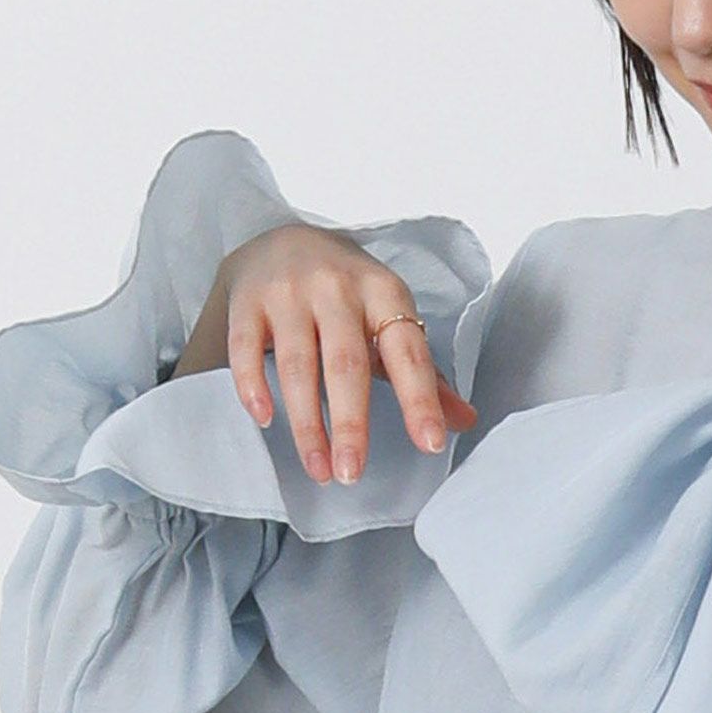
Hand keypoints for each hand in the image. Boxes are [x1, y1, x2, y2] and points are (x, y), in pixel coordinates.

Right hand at [178, 222, 477, 484]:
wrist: (287, 238)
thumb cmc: (349, 292)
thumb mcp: (390, 319)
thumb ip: (423, 373)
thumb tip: (464, 422)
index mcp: (384, 293)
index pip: (407, 352)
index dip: (420, 399)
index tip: (429, 444)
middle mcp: (337, 289)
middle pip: (346, 365)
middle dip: (351, 425)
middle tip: (352, 474)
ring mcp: (288, 292)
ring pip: (296, 365)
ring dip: (307, 424)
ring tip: (319, 469)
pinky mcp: (247, 301)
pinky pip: (247, 349)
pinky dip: (253, 387)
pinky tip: (265, 421)